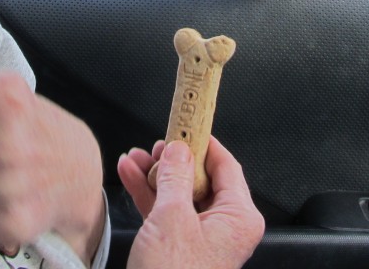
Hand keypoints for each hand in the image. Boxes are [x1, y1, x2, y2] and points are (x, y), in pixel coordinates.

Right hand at [117, 137, 263, 268]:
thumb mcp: (172, 218)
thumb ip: (174, 177)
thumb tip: (178, 150)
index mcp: (238, 218)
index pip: (226, 165)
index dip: (203, 141)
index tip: (187, 121)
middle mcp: (224, 227)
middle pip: (200, 177)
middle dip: (172, 158)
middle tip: (156, 143)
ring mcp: (200, 238)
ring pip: (179, 192)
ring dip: (155, 173)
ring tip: (136, 157)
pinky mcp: (178, 247)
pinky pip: (166, 210)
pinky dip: (148, 193)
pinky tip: (130, 174)